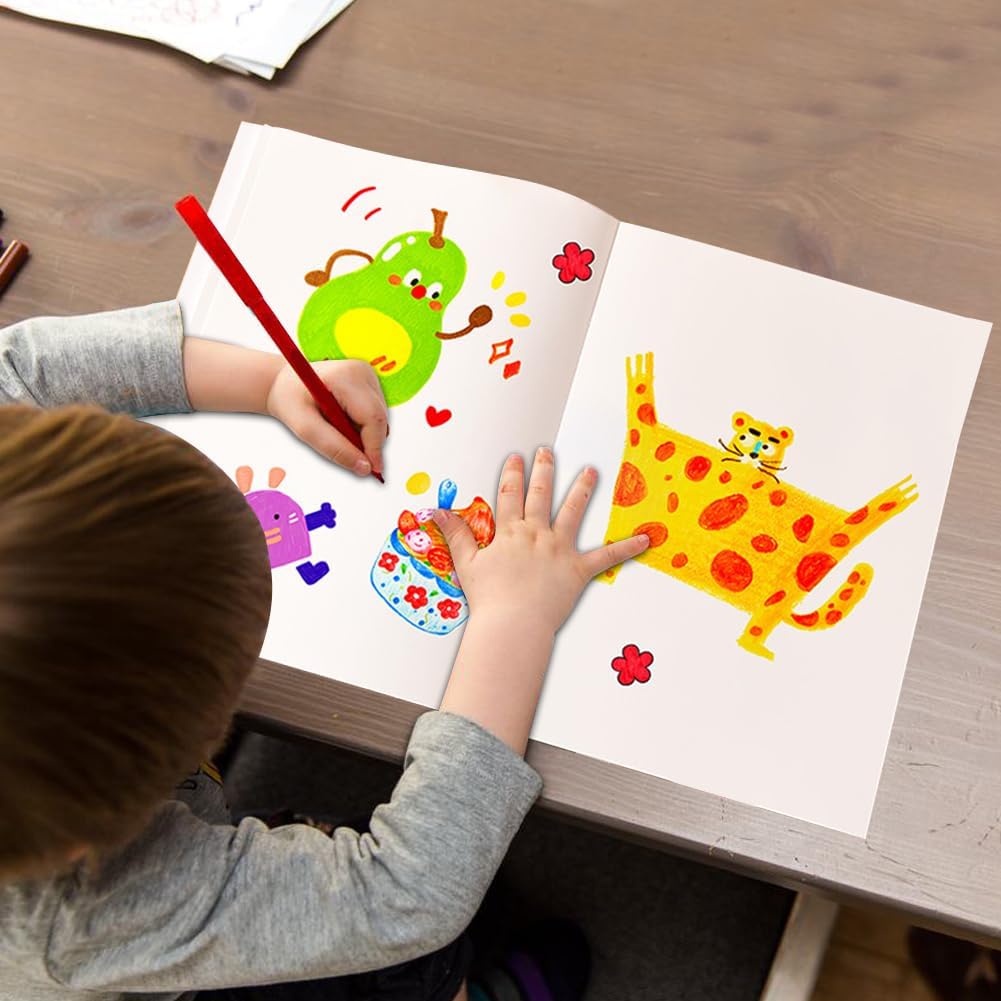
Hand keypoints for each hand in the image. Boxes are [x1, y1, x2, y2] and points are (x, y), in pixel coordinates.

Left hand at [266, 360, 387, 476]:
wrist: (284, 383)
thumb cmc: (290, 400)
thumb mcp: (304, 428)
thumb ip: (334, 448)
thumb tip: (364, 468)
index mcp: (346, 376)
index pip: (372, 417)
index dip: (375, 447)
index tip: (373, 470)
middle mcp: (362, 372)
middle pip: (379, 419)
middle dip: (367, 443)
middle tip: (347, 455)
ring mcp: (368, 376)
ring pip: (379, 420)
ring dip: (363, 435)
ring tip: (334, 430)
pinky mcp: (370, 383)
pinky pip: (375, 415)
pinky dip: (362, 427)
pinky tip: (342, 421)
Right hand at [433, 448, 648, 633]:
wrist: (512, 625)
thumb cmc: (490, 599)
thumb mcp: (467, 563)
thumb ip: (455, 534)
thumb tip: (436, 511)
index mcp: (510, 532)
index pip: (510, 495)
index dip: (512, 474)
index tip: (516, 457)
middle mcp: (537, 534)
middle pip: (540, 494)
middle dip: (543, 470)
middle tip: (547, 450)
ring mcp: (559, 550)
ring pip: (573, 512)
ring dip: (582, 489)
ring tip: (591, 471)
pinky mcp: (578, 571)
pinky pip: (607, 557)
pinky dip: (627, 547)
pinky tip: (646, 537)